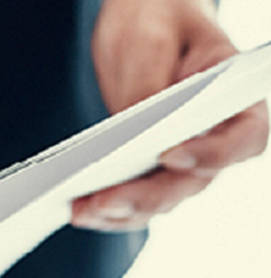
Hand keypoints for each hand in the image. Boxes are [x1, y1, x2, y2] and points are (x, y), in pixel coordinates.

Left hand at [72, 0, 267, 229]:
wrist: (145, 22)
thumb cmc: (160, 18)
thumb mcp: (151, 40)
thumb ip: (148, 86)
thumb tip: (132, 136)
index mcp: (237, 99)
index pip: (242, 138)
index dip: (211, 153)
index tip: (170, 153)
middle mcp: (217, 136)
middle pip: (192, 181)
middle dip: (146, 197)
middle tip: (103, 202)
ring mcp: (185, 157)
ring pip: (162, 199)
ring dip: (122, 212)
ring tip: (83, 210)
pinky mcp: (152, 166)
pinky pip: (137, 198)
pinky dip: (109, 209)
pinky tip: (80, 209)